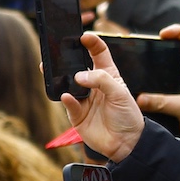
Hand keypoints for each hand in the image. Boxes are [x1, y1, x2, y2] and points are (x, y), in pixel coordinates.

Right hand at [59, 33, 146, 161]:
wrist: (125, 143)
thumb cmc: (128, 115)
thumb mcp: (120, 93)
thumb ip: (101, 80)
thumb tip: (79, 75)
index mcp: (108, 75)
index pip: (98, 54)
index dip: (91, 43)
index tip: (83, 36)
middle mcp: (93, 85)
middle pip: (77, 67)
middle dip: (66, 58)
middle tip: (57, 49)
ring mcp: (83, 99)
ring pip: (67, 84)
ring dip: (59, 77)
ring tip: (51, 69)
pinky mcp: (75, 114)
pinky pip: (67, 103)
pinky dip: (66, 99)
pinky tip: (67, 96)